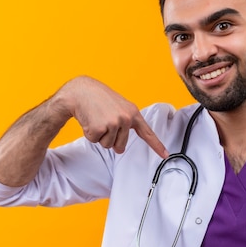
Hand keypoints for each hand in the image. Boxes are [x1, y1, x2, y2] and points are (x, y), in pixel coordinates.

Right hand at [52, 76, 168, 157]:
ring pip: (107, 145)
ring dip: (99, 136)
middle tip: (103, 120)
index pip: (147, 133)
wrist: (80, 91)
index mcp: (133, 113)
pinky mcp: (100, 128)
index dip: (157, 145)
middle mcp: (126, 118)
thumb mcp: (118, 107)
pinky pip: (95, 141)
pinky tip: (90, 120)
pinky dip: (90, 133)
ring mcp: (113, 123)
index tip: (165, 155)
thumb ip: (124, 126)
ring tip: (97, 118)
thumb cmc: (99, 99)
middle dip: (110, 138)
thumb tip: (120, 149)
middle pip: (120, 146)